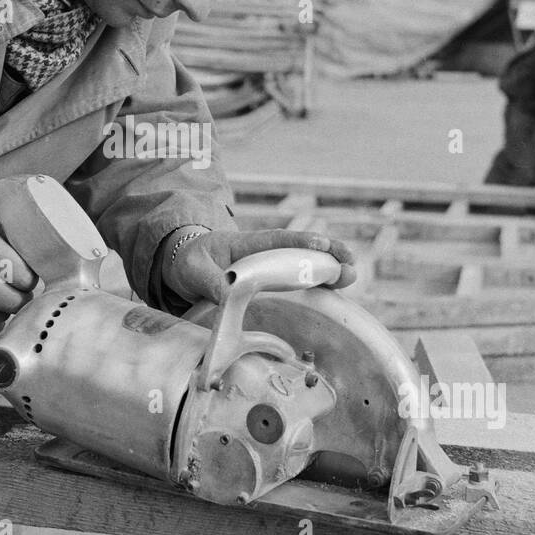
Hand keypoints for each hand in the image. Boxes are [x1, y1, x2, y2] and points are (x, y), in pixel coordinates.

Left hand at [163, 228, 356, 305]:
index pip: (275, 240)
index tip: (320, 245)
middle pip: (299, 252)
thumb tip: (229, 293)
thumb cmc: (189, 262)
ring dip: (328, 271)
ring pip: (304, 267)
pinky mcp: (270, 285)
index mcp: (244, 245)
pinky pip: (297, 285)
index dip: (298, 242)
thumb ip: (211, 280)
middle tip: (349, 263)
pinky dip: (317, 288)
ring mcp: (269, 269)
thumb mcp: (193, 270)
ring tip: (350, 275)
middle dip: (326, 254)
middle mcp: (263, 254)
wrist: (184, 266)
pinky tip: (336, 294)